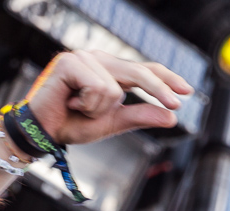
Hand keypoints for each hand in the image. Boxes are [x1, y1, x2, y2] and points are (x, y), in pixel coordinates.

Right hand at [25, 50, 193, 146]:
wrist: (42, 133)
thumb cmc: (71, 125)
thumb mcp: (111, 123)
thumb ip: (139, 117)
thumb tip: (171, 118)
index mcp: (109, 70)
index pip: (143, 70)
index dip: (166, 79)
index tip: (187, 92)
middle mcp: (99, 59)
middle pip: (139, 71)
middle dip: (158, 90)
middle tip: (177, 103)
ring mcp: (84, 58)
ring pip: (115, 88)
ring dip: (98, 109)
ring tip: (78, 109)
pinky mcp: (70, 62)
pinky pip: (99, 88)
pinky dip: (87, 104)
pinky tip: (70, 102)